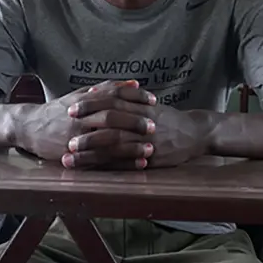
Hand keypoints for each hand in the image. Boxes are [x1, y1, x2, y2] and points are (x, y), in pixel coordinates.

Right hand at [14, 80, 153, 163]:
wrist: (29, 127)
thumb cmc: (58, 111)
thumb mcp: (80, 95)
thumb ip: (106, 89)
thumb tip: (134, 83)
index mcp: (86, 100)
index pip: (114, 94)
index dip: (135, 96)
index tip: (153, 100)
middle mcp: (82, 116)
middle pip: (112, 116)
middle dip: (134, 121)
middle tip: (154, 125)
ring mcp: (78, 136)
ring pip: (107, 139)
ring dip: (130, 145)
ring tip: (150, 148)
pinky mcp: (75, 154)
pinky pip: (100, 159)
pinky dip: (120, 162)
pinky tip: (135, 164)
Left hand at [66, 93, 216, 168]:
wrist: (196, 133)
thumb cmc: (167, 118)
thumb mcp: (148, 104)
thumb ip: (124, 98)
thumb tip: (95, 91)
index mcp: (140, 106)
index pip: (111, 101)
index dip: (90, 105)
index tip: (70, 109)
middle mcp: (142, 122)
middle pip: (110, 122)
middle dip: (86, 128)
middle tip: (66, 133)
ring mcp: (146, 141)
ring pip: (114, 145)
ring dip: (90, 151)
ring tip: (70, 156)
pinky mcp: (151, 159)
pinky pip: (126, 163)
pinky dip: (108, 166)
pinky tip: (91, 171)